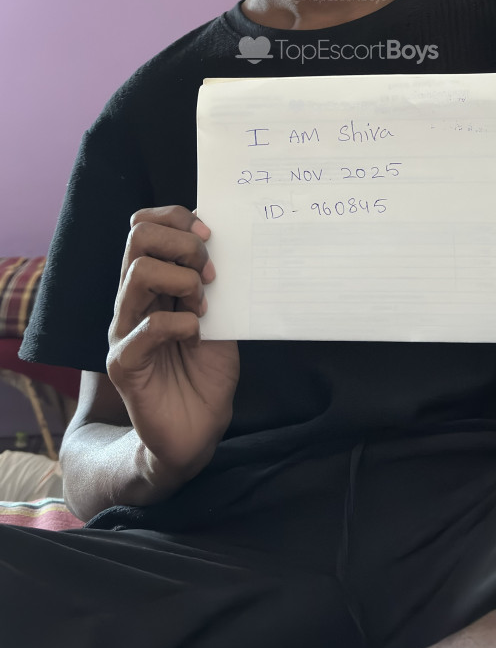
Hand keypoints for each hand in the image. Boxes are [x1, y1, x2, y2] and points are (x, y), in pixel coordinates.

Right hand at [106, 205, 238, 482]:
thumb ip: (213, 281)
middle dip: (182, 242)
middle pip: (137, 236)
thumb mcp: (220, 315)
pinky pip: (148, 327)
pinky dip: (182, 323)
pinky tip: (196, 336)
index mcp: (152, 281)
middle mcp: (132, 299)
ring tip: (202, 305)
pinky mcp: (123, 363)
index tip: (210, 236)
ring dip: (183, 280)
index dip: (177, 218)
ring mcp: (123, 329)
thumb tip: (220, 241)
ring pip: (138, 273)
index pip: (145, 224)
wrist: (198, 429)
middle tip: (208, 271)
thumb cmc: (207, 370)